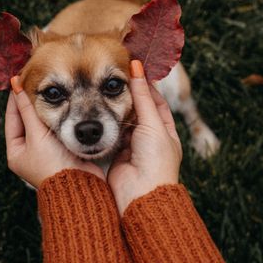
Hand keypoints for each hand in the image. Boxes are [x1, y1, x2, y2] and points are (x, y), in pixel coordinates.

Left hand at [5, 78, 105, 187]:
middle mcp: (29, 152)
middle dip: (31, 102)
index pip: (12, 118)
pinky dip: (59, 117)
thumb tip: (16, 86)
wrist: (80, 185)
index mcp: (16, 151)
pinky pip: (57, 128)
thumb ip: (28, 110)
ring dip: (47, 108)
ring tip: (49, 89)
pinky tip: (64, 103)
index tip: (19, 80)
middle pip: (27, 120)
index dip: (15, 98)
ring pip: (43, 123)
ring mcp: (46, 152)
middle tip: (35, 80)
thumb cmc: (53, 164)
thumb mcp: (37, 135)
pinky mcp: (63, 150)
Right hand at [107, 61, 181, 215]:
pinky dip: (105, 122)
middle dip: (126, 94)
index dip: (144, 84)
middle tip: (112, 76)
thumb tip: (137, 66)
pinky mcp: (116, 153)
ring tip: (101, 87)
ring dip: (114, 107)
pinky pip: (110, 133)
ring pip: (122, 120)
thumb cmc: (155, 160)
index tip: (132, 67)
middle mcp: (149, 137)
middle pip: (137, 109)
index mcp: (165, 129)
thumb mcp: (152, 123)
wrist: (140, 195)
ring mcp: (131, 145)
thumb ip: (142, 96)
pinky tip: (97, 109)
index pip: (155, 100)